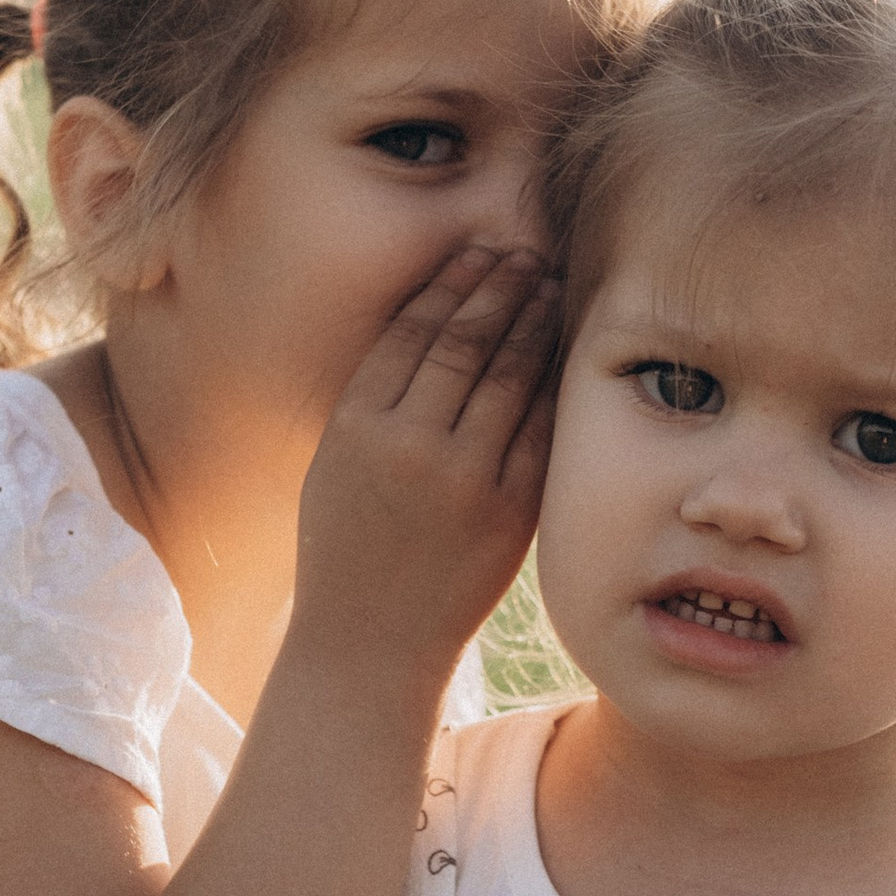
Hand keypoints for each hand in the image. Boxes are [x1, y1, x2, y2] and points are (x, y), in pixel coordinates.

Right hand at [288, 249, 559, 684]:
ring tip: (546, 286)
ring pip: (509, 376)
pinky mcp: (510, 510)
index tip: (476, 254)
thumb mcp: (336, 464)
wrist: (371, 641)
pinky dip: (552, 381)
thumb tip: (433, 323)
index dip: (450, 284)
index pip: (412, 331)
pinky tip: (559, 350)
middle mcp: (411, 444)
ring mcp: (465, 478)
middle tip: (524, 256)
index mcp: (358, 426)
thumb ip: (376, 401)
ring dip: (532, 322)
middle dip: (500, 288)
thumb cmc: (348, 547)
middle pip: (465, 342)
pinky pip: (540, 428)